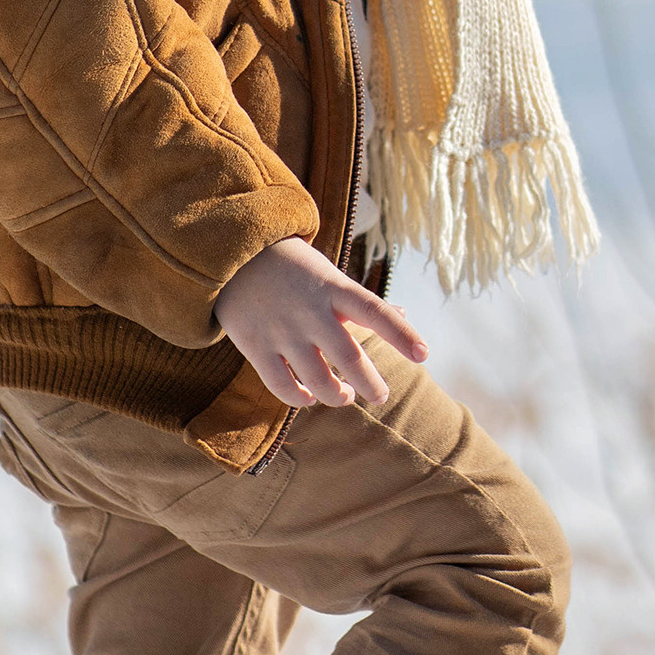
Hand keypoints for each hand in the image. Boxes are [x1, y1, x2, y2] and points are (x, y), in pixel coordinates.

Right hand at [214, 236, 428, 408]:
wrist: (230, 255)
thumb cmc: (292, 268)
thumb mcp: (328, 275)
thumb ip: (361, 302)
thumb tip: (404, 313)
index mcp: (333, 287)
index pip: (376, 311)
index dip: (401, 333)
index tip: (424, 354)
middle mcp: (310, 310)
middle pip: (350, 357)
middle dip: (371, 383)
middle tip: (381, 395)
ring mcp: (282, 330)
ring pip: (318, 380)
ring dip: (336, 396)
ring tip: (344, 395)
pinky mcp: (255, 346)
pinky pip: (282, 386)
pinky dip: (300, 399)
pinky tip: (309, 397)